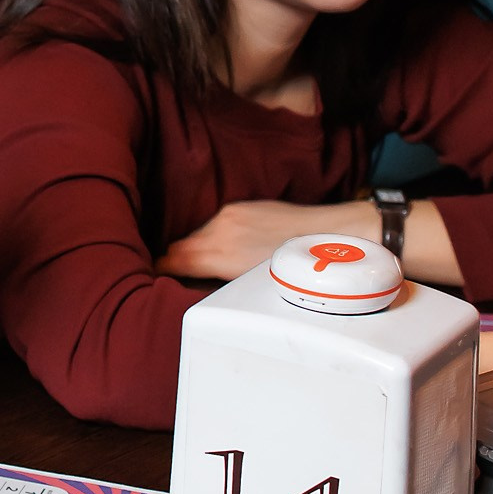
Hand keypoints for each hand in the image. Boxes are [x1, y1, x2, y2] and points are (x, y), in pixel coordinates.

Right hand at [157, 199, 374, 283]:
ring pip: (197, 234)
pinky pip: (215, 223)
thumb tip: (200, 287)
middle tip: (174, 280)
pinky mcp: (244, 206)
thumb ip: (219, 283)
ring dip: (197, 249)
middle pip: (179, 247)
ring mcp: (232, 214)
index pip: (170, 261)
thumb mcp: (254, 287)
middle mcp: (221, 229)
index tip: (155, 283)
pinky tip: (230, 249)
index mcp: (219, 253)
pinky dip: (215, 237)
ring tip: (205, 267)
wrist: (337, 237)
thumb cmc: (301, 272)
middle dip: (174, 263)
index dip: (159, 274)